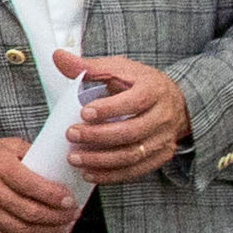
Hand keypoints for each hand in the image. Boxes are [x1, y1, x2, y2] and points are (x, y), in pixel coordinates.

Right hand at [0, 135, 85, 232]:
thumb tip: (59, 165)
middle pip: (31, 212)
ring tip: (63, 229)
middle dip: (58, 217)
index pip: (33, 186)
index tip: (69, 200)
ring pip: (23, 230)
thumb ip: (31, 154)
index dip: (56, 197)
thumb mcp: (6, 146)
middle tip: (72, 216)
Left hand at [55, 51, 192, 185]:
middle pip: (132, 131)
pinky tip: (89, 173)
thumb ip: (88, 67)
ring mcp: (163, 139)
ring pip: (133, 155)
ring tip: (74, 158)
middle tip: (71, 134)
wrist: (174, 102)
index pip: (135, 101)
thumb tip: (58, 56)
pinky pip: (135, 171)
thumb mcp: (118, 69)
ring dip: (100, 160)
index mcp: (153, 89)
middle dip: (98, 136)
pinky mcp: (159, 156)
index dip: (109, 109)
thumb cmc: (139, 84)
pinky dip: (111, 175)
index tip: (84, 112)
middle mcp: (162, 116)